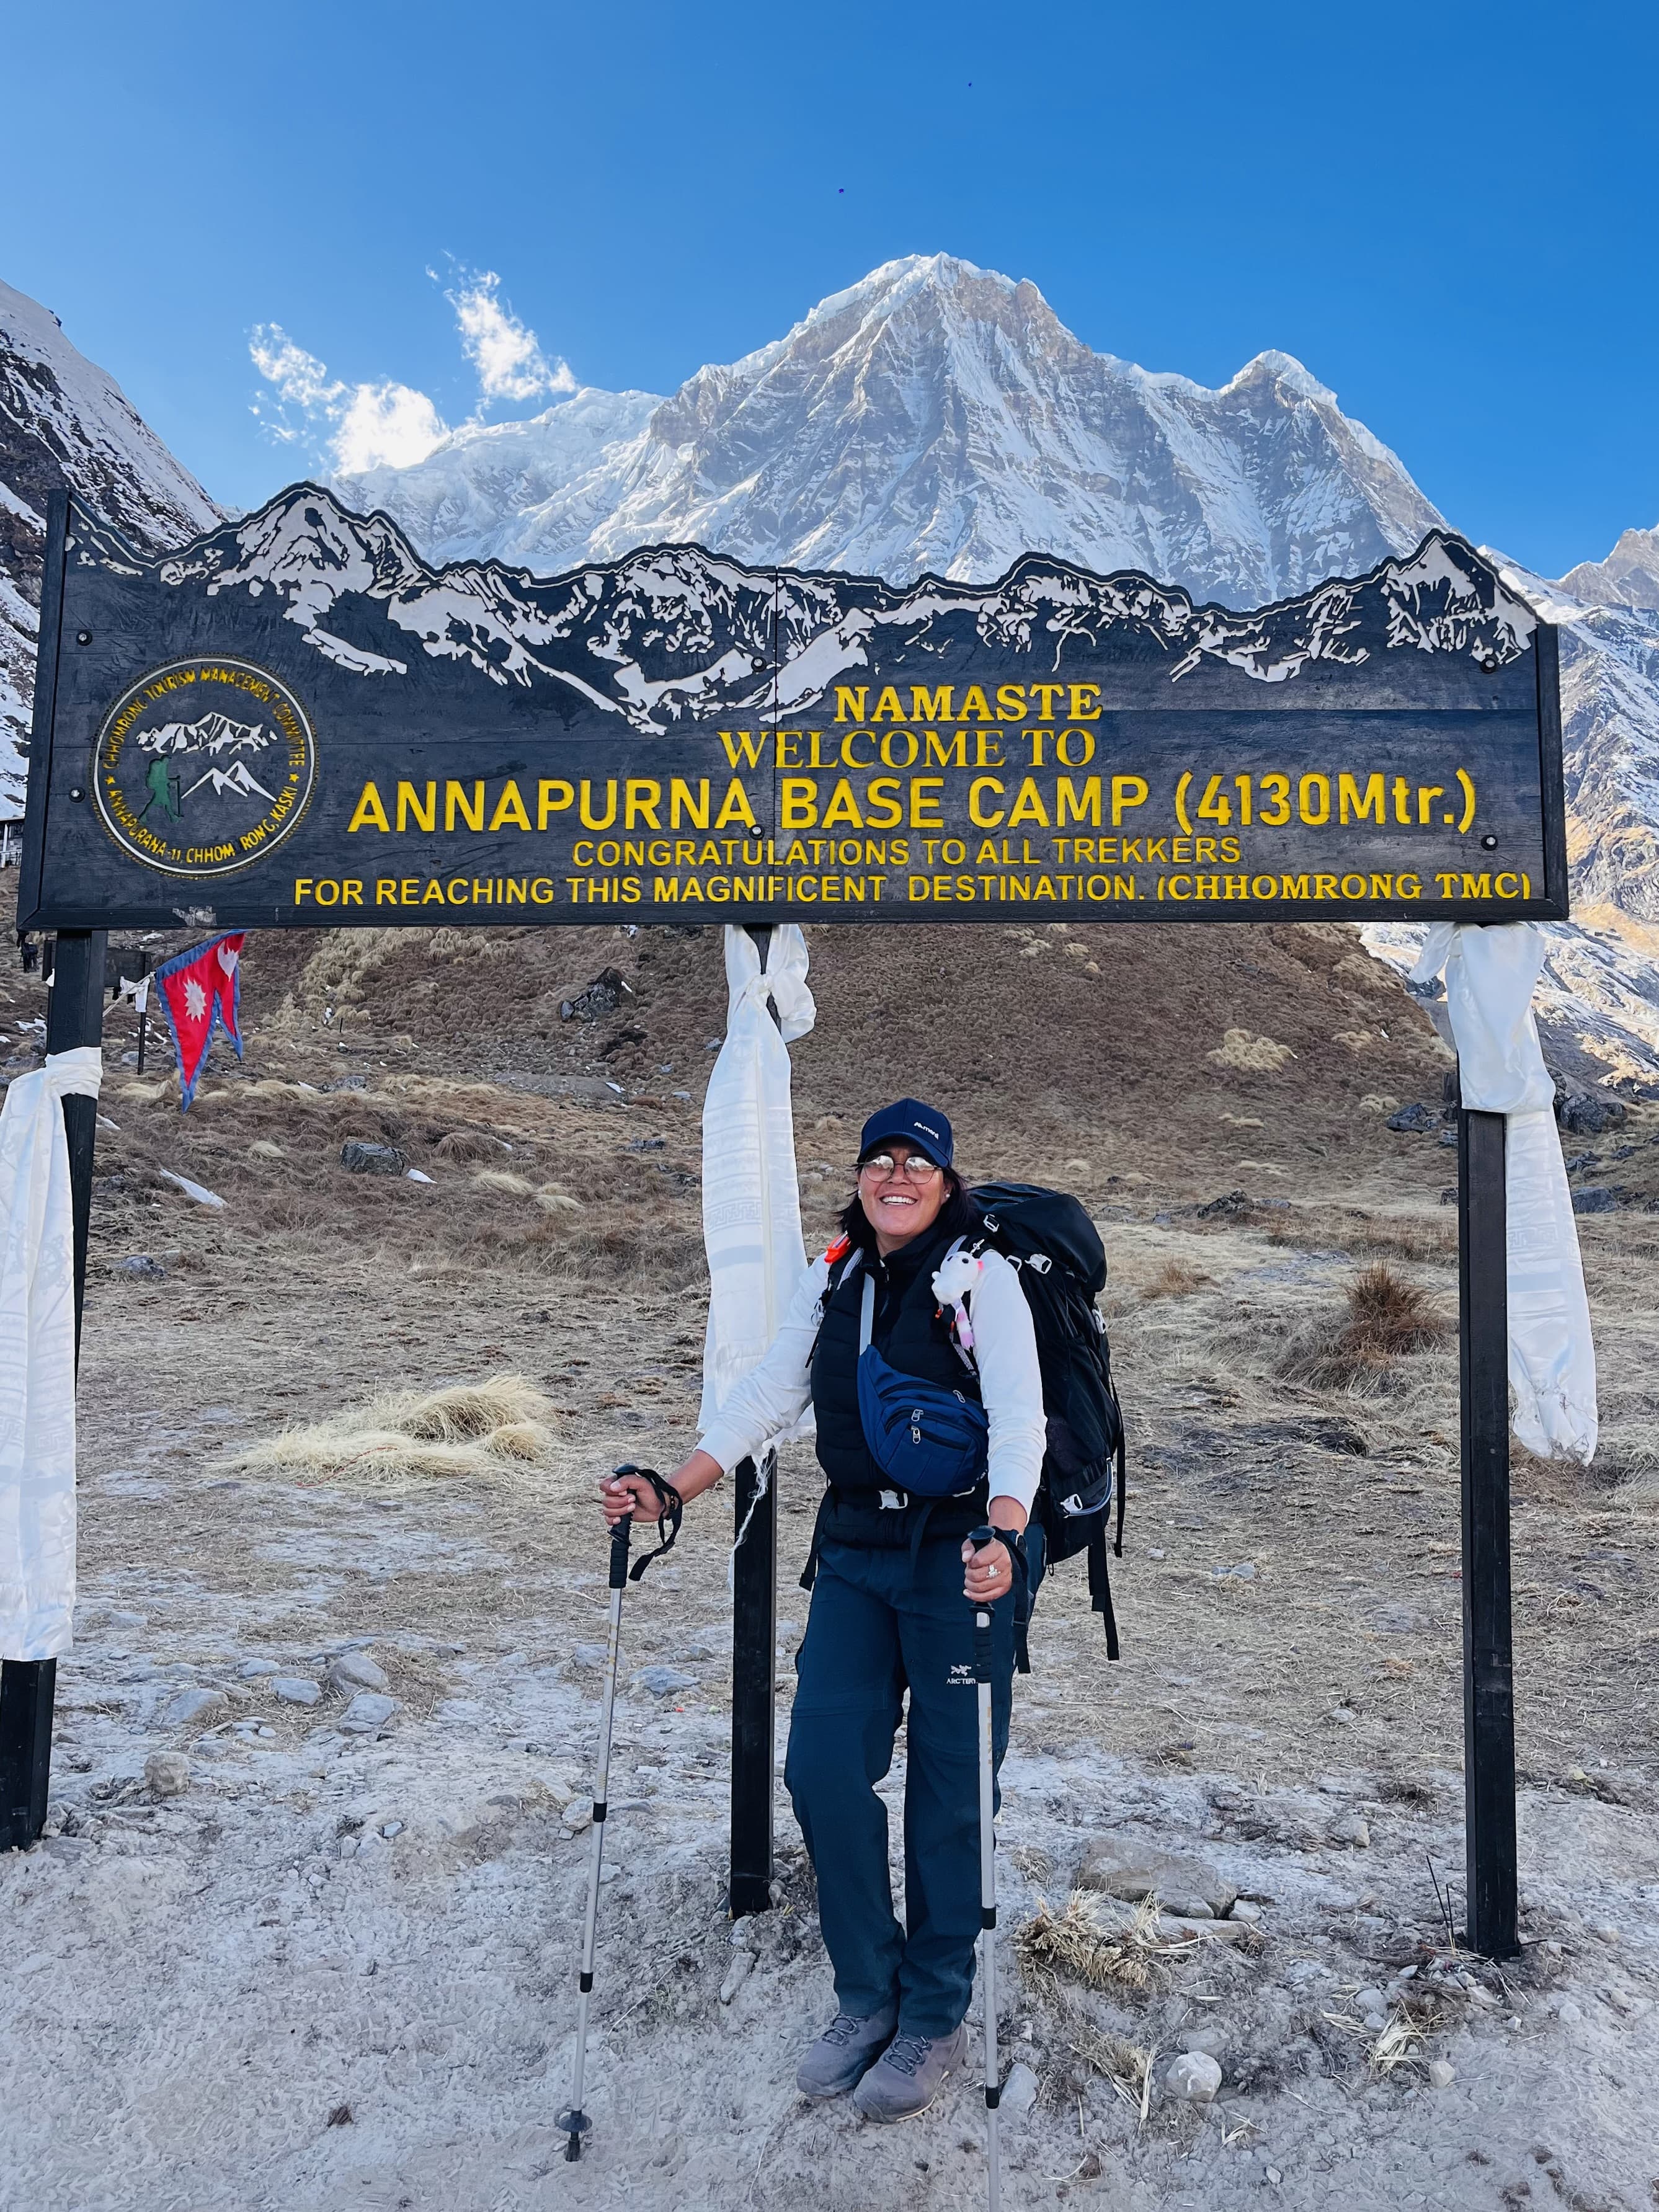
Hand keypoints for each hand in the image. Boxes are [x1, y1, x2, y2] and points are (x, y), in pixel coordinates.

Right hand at [597, 1449, 721, 1528]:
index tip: (625, 1491)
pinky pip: (608, 1520)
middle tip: (633, 1500)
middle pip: (606, 1500)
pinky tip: (621, 1519)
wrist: (660, 1505)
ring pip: (607, 1511)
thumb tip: (613, 1487)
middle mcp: (615, 1494)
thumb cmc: (652, 1492)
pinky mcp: (619, 1516)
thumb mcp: (642, 1482)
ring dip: (620, 1510)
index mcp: (618, 1483)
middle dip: (620, 1502)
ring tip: (633, 1507)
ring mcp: (616, 1505)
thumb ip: (627, 1481)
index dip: (612, 1491)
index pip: (604, 1486)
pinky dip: (613, 1520)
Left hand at [962, 1532, 1014, 1605]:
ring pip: (981, 1587)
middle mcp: (1005, 1563)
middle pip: (978, 1575)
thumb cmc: (986, 1549)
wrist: (999, 1556)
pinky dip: (975, 1596)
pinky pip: (987, 1597)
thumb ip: (968, 1548)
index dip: (970, 1562)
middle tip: (969, 1570)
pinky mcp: (1004, 1588)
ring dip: (971, 1584)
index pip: (978, 1560)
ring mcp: (1006, 1577)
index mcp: (998, 1549)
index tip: (971, 1561)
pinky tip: (969, 1592)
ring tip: (971, 1578)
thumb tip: (966, 1558)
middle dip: (969, 1574)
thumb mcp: (975, 1542)